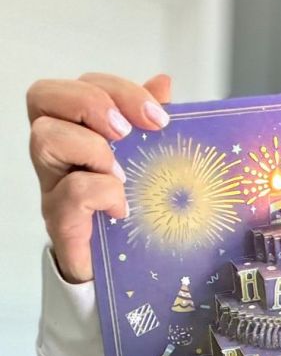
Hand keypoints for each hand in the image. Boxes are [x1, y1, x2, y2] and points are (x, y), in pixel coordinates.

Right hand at [27, 73, 172, 283]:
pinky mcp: (60, 219)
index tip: (158, 116)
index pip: (82, 83)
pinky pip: (69, 191)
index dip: (118, 88)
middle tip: (128, 132)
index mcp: (80, 130)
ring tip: (122, 174)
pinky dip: (103, 194)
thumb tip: (163, 82)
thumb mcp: (149, 161)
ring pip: (45, 137)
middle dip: (92, 102)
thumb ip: (150, 123)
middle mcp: (58, 151)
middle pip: (43, 95)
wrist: (121, 273)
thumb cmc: (131, 210)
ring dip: (92, 148)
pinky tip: (123, 208)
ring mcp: (53, 183)